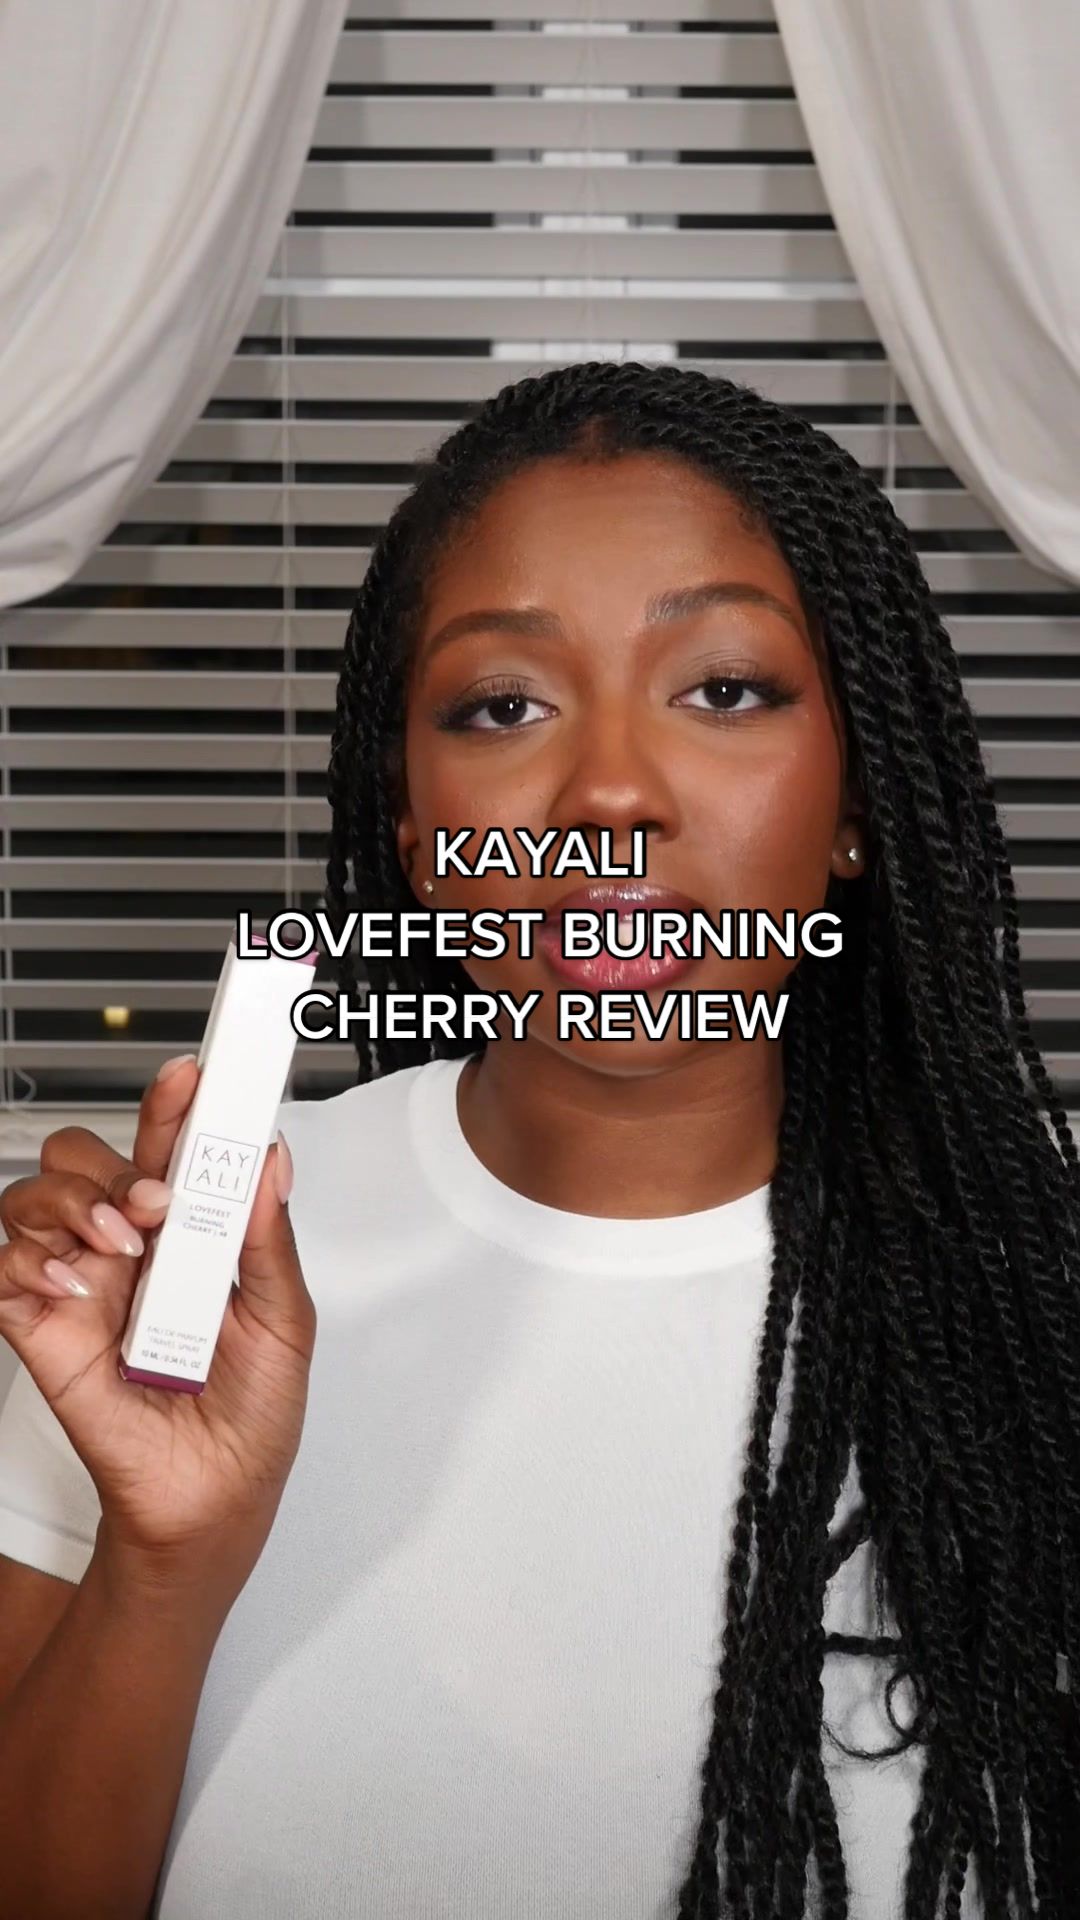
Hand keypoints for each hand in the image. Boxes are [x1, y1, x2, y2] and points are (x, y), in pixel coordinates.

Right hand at [0, 1060, 315, 1602]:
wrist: (215, 1500)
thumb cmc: (251, 1416)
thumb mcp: (286, 1322)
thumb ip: (269, 1242)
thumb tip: (270, 1162)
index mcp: (189, 1234)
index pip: (167, 1148)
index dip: (171, 1105)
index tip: (193, 1075)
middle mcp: (128, 1248)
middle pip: (85, 1156)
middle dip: (116, 1160)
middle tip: (158, 1199)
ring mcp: (79, 1283)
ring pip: (36, 1196)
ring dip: (76, 1203)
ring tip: (122, 1243)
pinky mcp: (40, 1329)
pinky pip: (1, 1268)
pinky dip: (28, 1259)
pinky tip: (75, 1282)